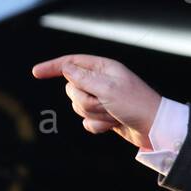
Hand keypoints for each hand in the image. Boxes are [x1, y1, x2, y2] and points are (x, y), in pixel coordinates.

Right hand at [31, 54, 161, 150]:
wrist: (154, 128)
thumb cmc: (136, 104)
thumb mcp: (108, 88)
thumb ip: (83, 78)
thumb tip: (66, 68)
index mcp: (104, 69)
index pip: (72, 62)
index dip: (53, 66)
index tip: (35, 72)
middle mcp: (101, 82)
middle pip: (72, 89)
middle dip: (85, 100)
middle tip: (106, 104)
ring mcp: (102, 100)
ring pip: (78, 106)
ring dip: (94, 113)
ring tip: (113, 114)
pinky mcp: (104, 116)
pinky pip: (87, 122)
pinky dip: (98, 125)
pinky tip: (114, 124)